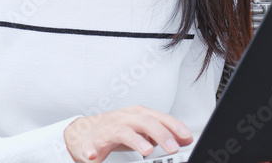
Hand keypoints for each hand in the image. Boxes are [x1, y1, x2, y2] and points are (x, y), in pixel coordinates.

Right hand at [63, 105, 194, 161]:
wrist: (85, 132)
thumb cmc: (116, 130)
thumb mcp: (142, 130)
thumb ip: (162, 134)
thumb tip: (185, 138)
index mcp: (137, 114)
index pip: (159, 117)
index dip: (174, 126)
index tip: (186, 137)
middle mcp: (124, 118)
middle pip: (145, 122)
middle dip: (160, 134)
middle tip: (172, 147)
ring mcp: (108, 128)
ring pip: (123, 131)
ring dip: (135, 141)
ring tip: (146, 151)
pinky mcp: (93, 141)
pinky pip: (91, 145)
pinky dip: (92, 150)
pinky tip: (94, 156)